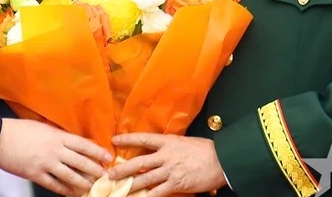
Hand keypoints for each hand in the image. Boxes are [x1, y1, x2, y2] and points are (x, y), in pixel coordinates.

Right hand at [0, 118, 112, 195]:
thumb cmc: (18, 129)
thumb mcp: (42, 127)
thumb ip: (57, 135)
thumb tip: (72, 142)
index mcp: (57, 135)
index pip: (83, 144)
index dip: (97, 152)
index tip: (108, 157)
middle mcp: (55, 150)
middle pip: (81, 162)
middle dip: (95, 170)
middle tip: (105, 176)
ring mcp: (46, 164)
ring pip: (71, 177)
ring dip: (83, 184)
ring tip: (92, 188)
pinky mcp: (35, 175)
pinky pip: (54, 186)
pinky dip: (65, 191)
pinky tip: (71, 194)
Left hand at [108, 133, 225, 195]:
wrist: (222, 160)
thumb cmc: (205, 149)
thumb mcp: (183, 142)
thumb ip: (168, 146)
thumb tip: (156, 151)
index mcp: (167, 142)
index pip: (143, 139)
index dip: (127, 139)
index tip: (114, 140)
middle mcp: (165, 156)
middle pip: (139, 162)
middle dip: (123, 168)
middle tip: (109, 173)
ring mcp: (170, 171)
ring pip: (145, 178)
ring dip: (131, 184)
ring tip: (119, 188)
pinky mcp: (176, 184)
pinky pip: (158, 192)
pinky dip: (147, 196)